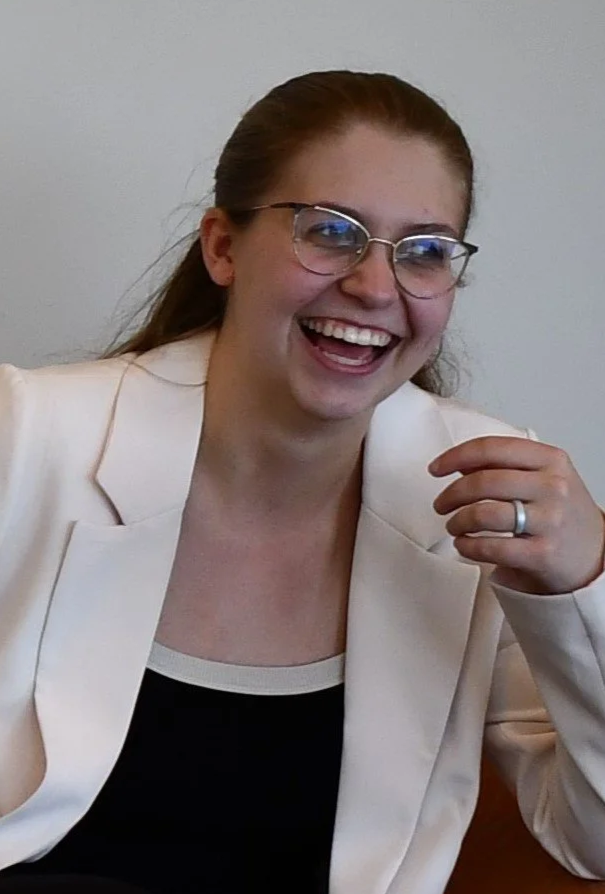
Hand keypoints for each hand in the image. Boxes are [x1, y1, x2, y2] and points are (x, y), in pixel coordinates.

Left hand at [429, 436, 604, 594]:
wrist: (593, 554)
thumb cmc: (560, 512)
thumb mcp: (543, 477)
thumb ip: (504, 466)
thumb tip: (458, 463)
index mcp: (550, 459)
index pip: (492, 448)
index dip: (455, 456)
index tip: (436, 468)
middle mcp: (553, 486)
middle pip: (484, 481)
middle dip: (451, 494)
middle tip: (440, 503)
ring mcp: (550, 520)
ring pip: (484, 514)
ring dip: (457, 521)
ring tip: (453, 525)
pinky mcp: (543, 553)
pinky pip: (491, 547)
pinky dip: (468, 546)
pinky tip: (464, 545)